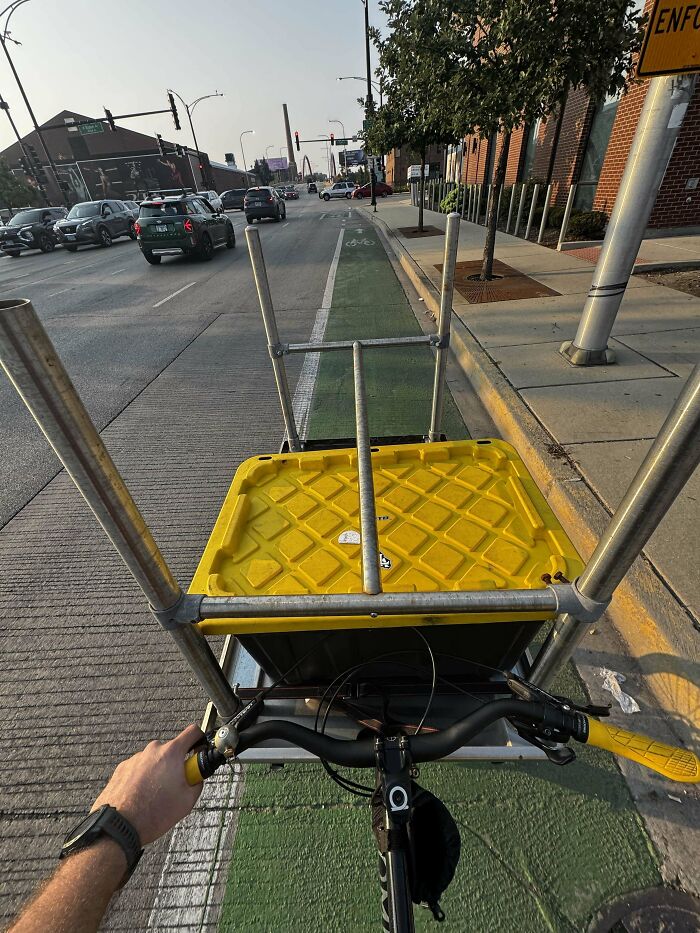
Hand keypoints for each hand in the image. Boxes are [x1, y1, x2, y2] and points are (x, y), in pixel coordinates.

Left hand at [91, 725, 203, 844]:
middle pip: (171, 750)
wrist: (120, 826)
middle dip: (176, 764)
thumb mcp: (187, 801)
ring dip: (158, 772)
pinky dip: (142, 779)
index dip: (200, 740)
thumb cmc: (152, 814)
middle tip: (175, 785)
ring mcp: (135, 758)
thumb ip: (197, 783)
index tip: (199, 750)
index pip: (193, 732)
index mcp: (171, 753)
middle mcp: (152, 750)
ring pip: (154, 760)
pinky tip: (142, 796)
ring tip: (155, 796)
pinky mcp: (122, 768)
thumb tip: (197, 778)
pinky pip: (138, 769)